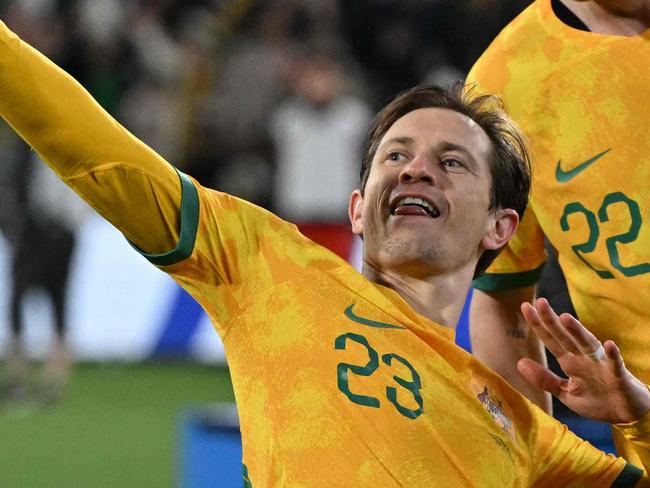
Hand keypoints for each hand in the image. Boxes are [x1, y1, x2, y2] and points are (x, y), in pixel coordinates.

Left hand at [517, 298, 649, 423]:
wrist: (626, 415)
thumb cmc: (596, 400)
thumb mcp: (565, 392)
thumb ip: (544, 379)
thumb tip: (519, 363)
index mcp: (570, 361)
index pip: (551, 339)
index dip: (538, 324)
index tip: (525, 306)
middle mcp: (583, 358)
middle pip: (565, 336)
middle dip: (552, 320)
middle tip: (539, 302)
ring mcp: (601, 365)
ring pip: (587, 344)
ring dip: (578, 331)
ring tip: (564, 317)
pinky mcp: (618, 376)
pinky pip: (615, 364)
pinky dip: (613, 355)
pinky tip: (609, 345)